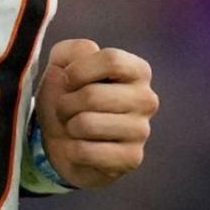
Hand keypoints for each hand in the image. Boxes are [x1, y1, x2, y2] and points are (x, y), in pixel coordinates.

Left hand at [34, 38, 157, 189]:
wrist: (62, 141)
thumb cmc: (67, 97)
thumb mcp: (62, 65)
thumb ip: (71, 50)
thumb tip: (90, 52)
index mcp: (138, 71)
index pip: (111, 60)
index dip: (78, 70)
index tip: (68, 80)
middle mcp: (146, 99)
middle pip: (93, 95)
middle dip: (65, 103)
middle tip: (66, 109)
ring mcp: (142, 131)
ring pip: (86, 124)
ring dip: (68, 126)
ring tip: (73, 127)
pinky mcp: (131, 159)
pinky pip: (85, 151)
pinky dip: (71, 150)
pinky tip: (79, 148)